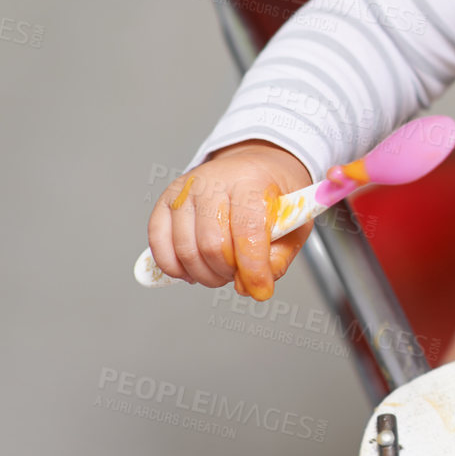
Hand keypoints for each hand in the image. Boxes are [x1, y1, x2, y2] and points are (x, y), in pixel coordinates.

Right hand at [147, 140, 313, 300]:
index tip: (261, 289)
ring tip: (222, 271)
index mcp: (250, 180)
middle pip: (212, 245)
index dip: (253, 268)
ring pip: (186, 249)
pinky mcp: (165, 201)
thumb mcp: (295, 222)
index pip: (247, 230)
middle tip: (241, 275)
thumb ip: (278, 257)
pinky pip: (159, 243)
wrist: (255, 166)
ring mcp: (184, 190)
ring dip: (206, 274)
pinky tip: (193, 270)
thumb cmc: (274, 194)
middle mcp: (212, 181)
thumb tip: (251, 285)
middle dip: (228, 273)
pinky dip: (174, 267)